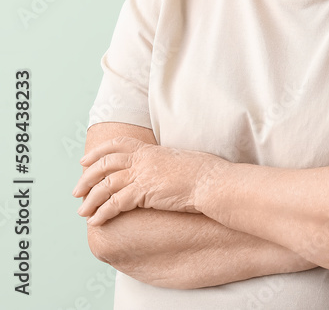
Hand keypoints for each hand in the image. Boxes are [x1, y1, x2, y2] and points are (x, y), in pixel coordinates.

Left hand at [72, 137, 223, 225]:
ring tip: (82, 212)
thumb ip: (164, 162)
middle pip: (104, 164)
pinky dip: (102, 212)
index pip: (118, 145)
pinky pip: (115, 203)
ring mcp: (143, 175)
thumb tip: (160, 169)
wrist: (213, 183)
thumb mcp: (181, 160)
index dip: (98, 152)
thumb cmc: (205, 174)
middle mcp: (144, 160)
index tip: (84, 161)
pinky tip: (96, 221)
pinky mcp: (144, 192)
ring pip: (105, 185)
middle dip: (87, 178)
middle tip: (76, 191)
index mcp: (151, 150)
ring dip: (90, 199)